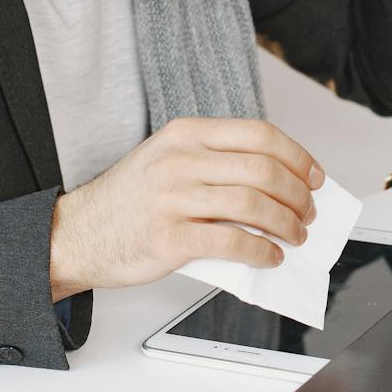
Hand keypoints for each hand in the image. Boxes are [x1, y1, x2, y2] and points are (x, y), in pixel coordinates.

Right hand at [47, 117, 325, 300]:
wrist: (77, 234)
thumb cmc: (129, 201)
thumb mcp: (167, 160)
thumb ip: (215, 162)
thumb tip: (278, 182)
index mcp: (185, 134)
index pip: (259, 135)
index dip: (297, 156)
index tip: (314, 176)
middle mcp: (180, 161)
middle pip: (263, 170)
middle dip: (298, 195)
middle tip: (308, 212)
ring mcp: (174, 199)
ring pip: (254, 206)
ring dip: (287, 225)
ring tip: (295, 236)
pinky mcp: (170, 238)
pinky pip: (233, 243)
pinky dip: (262, 252)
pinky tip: (269, 257)